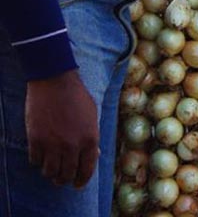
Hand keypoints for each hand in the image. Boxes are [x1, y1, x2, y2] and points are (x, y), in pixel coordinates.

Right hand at [26, 69, 98, 188]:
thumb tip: (94, 155)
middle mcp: (72, 145)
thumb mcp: (92, 114)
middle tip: (61, 177)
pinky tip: (40, 153)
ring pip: (50, 173)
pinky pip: (35, 161)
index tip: (77, 184)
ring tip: (50, 166)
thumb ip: (92, 136)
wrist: (55, 79)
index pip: (87, 171)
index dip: (81, 181)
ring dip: (50, 172)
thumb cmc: (76, 95)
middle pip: (67, 175)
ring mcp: (53, 144)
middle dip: (64, 179)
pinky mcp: (36, 140)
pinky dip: (37, 160)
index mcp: (90, 139)